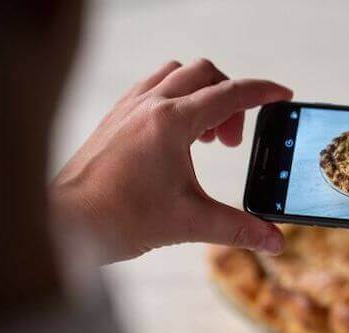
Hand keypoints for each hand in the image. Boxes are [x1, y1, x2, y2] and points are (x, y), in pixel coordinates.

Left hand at [50, 59, 290, 261]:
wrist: (66, 222)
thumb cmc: (119, 218)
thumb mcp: (190, 223)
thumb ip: (238, 228)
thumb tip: (273, 241)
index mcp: (172, 123)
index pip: (231, 95)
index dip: (263, 93)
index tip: (282, 96)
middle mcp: (150, 106)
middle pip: (204, 75)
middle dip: (230, 100)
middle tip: (231, 141)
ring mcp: (128, 108)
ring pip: (176, 75)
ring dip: (200, 94)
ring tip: (204, 137)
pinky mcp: (114, 118)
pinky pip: (151, 88)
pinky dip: (174, 99)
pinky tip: (175, 136)